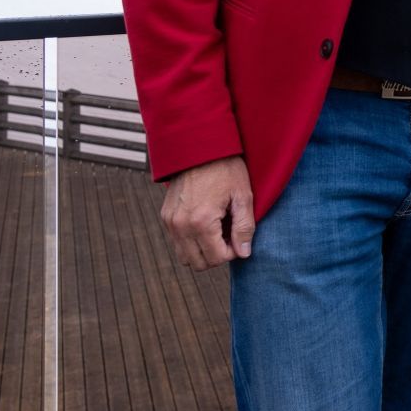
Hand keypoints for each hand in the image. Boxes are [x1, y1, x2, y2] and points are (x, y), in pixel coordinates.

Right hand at [160, 155, 253, 270]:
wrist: (199, 147)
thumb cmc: (225, 168)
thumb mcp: (242, 196)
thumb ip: (244, 227)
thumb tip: (244, 253)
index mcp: (201, 221)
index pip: (216, 258)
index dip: (232, 253)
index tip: (239, 237)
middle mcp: (181, 225)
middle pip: (198, 263)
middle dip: (216, 256)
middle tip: (229, 237)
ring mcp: (170, 222)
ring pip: (184, 256)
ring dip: (202, 251)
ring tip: (217, 231)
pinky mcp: (165, 216)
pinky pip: (177, 242)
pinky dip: (191, 241)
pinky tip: (205, 224)